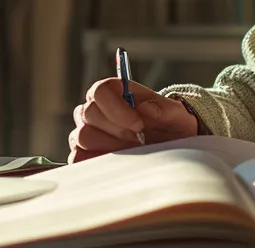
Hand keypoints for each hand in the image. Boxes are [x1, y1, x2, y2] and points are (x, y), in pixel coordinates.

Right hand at [68, 78, 197, 161]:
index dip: (116, 108)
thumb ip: (165, 109)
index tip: (138, 124)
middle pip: (89, 114)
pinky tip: (119, 164)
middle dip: (117, 130)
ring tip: (133, 152)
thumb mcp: (176, 117)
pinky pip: (78, 158)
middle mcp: (95, 109)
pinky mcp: (83, 154)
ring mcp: (86, 132)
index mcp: (114, 92)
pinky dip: (97, 162)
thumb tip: (147, 108)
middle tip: (139, 140)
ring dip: (110, 147)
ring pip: (83, 136)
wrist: (169, 149)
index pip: (100, 91)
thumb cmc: (170, 128)